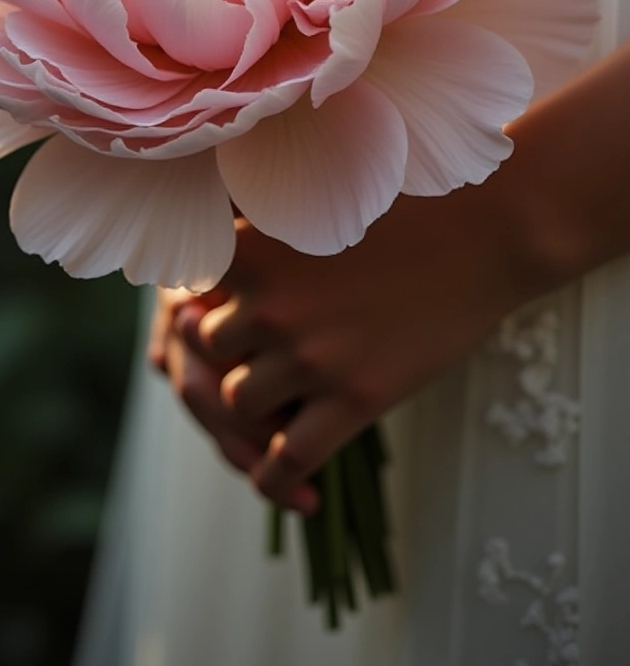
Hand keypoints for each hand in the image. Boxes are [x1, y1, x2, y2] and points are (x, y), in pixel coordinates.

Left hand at [161, 44, 629, 508]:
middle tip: (247, 354)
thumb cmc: (407, 199)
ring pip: (237, 403)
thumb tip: (222, 214)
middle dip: (224, 354)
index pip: (186, 292)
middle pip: (206, 350)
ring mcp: (310, 357)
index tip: (213, 307)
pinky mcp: (354, 400)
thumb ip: (265, 218)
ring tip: (272, 401)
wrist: (488, 228)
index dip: (197, 303)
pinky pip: (287, 457)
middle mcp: (269, 305)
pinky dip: (274, 475)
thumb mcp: (319, 195)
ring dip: (251, 405)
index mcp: (253, 248)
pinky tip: (283, 478)